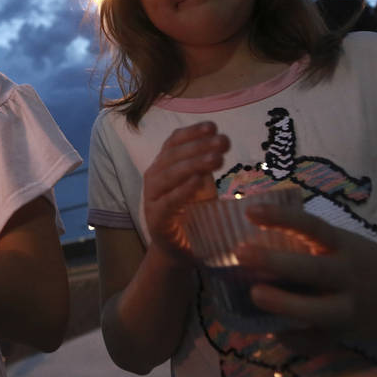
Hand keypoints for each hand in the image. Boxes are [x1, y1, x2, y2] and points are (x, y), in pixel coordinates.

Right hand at [143, 122, 229, 261]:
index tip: (214, 126)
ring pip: (170, 174)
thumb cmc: (191, 213)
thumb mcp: (201, 185)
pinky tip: (199, 182)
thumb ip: (205, 167)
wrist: (177, 249)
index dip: (192, 132)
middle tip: (223, 142)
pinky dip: (184, 189)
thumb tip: (220, 144)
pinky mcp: (156, 217)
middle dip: (199, 145)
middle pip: (174, 155)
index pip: (174, 141)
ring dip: (194, 163)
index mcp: (164, 164)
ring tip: (217, 159)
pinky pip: (169, 200)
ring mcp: (152, 196)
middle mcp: (154, 176)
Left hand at [235, 203, 376, 335]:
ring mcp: (347, 309)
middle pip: (314, 270)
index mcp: (343, 246)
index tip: (250, 211)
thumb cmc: (363, 261)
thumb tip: (251, 231)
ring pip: (317, 311)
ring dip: (284, 304)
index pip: (312, 226)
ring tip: (254, 295)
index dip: (282, 218)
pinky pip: (317, 342)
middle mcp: (347, 276)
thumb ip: (308, 241)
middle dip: (276, 262)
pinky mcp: (344, 336)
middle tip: (242, 253)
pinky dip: (293, 340)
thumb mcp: (342, 243)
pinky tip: (271, 331)